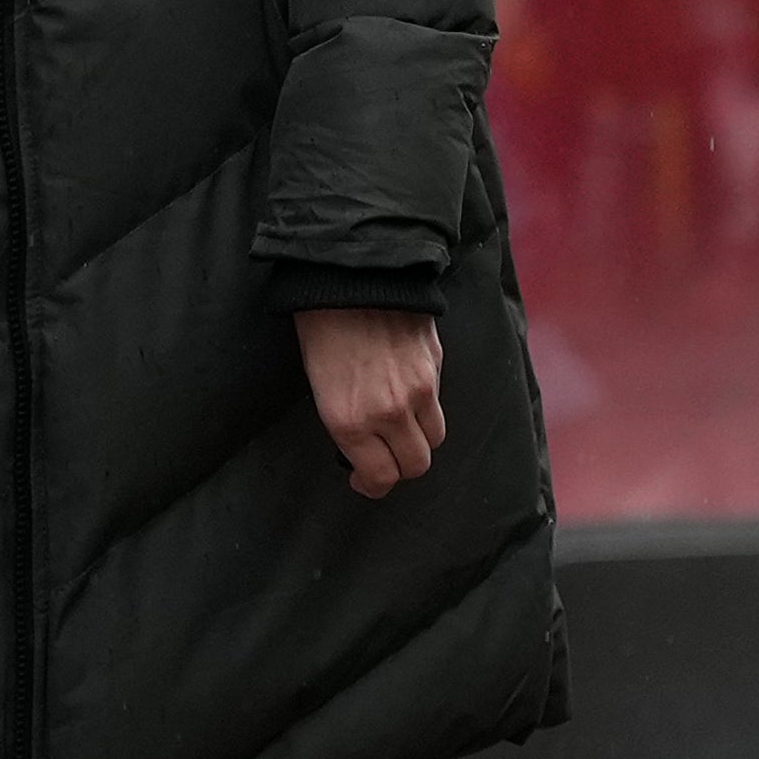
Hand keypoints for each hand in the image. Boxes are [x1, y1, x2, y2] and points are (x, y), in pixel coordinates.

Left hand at [300, 305, 444, 496]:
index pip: (381, 476)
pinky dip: (426, 405)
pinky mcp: (436, 364)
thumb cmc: (321, 327)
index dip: (373, 485)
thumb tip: (366, 444)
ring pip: (434, 437)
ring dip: (419, 438)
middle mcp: (389, 411)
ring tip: (401, 425)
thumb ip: (349, 423)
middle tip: (386, 458)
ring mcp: (419, 388)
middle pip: (416, 464)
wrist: (351, 274)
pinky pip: (438, 401)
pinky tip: (407, 388)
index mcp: (350, 420)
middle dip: (401, 467)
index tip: (364, 481)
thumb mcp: (320, 385)